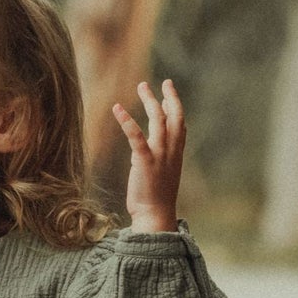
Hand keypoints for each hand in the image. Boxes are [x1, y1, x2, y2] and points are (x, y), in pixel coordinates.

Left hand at [112, 78, 184, 231]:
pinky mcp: (144, 161)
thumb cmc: (155, 198)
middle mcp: (171, 151)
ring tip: (141, 86)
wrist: (155, 215)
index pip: (180, 125)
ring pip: (158, 119)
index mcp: (176, 154)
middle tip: (163, 82)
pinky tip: (117, 108)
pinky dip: (127, 121)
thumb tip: (145, 146)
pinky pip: (136, 136)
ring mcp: (159, 155)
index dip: (175, 107)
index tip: (168, 94)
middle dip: (170, 97)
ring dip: (150, 100)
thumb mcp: (160, 174)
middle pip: (174, 116)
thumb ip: (156, 157)